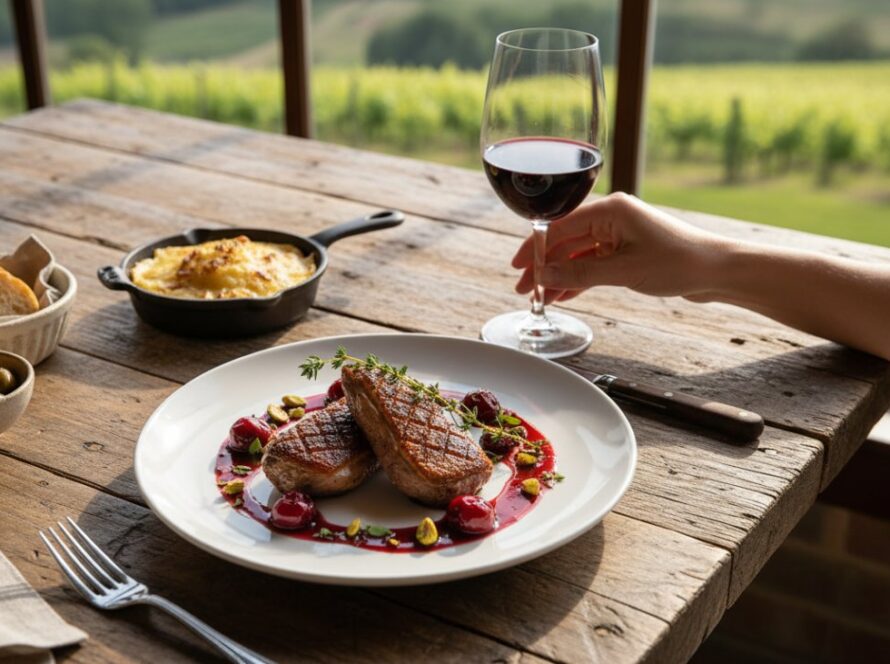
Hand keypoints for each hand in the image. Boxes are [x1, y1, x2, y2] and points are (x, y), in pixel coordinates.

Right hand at [512, 193, 728, 303]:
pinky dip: (577, 279)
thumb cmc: (679, 262)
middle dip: (543, 265)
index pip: (559, 226)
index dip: (535, 248)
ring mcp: (618, 235)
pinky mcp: (626, 251)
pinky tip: (563, 295)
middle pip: (565, 241)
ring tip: (540, 297)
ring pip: (576, 255)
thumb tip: (543, 276)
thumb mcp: (623, 271)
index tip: (518, 267)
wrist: (717, 271)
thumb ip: (579, 274)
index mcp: (610, 210)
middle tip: (523, 288)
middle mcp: (611, 217)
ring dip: (558, 275)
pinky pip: (592, 264)